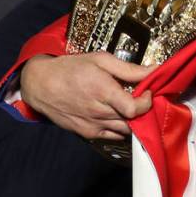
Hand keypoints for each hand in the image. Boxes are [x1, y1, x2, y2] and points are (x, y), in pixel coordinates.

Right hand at [20, 52, 153, 140]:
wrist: (41, 85)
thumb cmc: (71, 68)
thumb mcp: (100, 60)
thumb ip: (129, 69)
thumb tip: (155, 70)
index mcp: (104, 92)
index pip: (135, 108)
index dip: (147, 102)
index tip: (147, 91)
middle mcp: (99, 112)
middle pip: (133, 120)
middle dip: (142, 110)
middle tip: (140, 98)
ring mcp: (93, 125)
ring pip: (125, 130)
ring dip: (133, 121)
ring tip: (130, 107)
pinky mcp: (87, 133)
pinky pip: (113, 136)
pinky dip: (121, 129)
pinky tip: (119, 116)